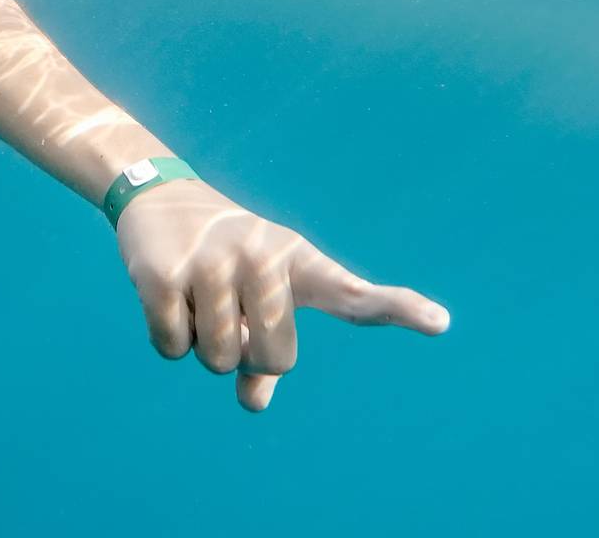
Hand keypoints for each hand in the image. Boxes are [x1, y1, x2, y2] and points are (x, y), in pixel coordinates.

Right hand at [115, 178, 449, 411]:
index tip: (441, 322)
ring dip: (203, 345)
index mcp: (296, 260)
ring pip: (219, 361)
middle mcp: (261, 255)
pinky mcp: (163, 275)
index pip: (351, 292)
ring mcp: (212, 262)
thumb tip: (254, 402)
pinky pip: (173, 348)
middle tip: (230, 313)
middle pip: (272, 358)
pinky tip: (166, 293)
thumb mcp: (255, 296)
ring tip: (196, 294)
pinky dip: (167, 337)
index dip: (397, 309)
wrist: (157, 196)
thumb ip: (265, 352)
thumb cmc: (224, 258)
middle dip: (247, 354)